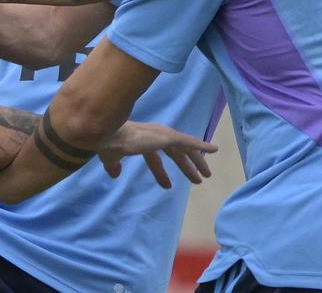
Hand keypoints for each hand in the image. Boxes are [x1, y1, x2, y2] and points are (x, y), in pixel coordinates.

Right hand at [98, 121, 215, 188]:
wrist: (110, 135)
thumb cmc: (107, 145)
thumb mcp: (111, 159)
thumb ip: (114, 166)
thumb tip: (114, 174)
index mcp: (140, 140)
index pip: (154, 158)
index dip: (160, 173)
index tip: (167, 186)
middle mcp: (153, 135)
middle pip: (174, 153)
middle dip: (185, 166)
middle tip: (196, 180)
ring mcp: (161, 135)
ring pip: (184, 148)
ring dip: (196, 160)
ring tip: (207, 175)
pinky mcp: (167, 136)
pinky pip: (188, 142)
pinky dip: (201, 145)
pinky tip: (214, 149)